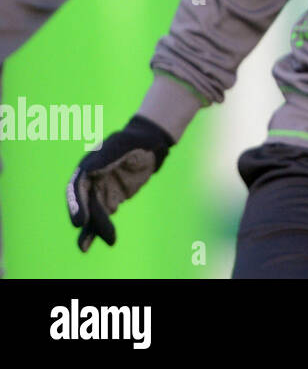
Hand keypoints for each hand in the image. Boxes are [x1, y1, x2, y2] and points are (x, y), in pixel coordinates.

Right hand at [67, 115, 173, 251]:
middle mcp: (91, 180)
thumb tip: (89, 171)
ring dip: (91, 228)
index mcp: (88, 166)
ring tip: (84, 249)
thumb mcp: (121, 144)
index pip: (78, 188)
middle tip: (84, 232)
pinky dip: (102, 226)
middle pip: (86, 203)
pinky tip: (105, 238)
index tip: (79, 222)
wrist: (148, 142)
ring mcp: (101, 189)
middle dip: (84, 219)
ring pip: (94, 212)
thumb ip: (107, 157)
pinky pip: (105, 213)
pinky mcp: (112, 196)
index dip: (76, 205)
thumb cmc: (133, 140)